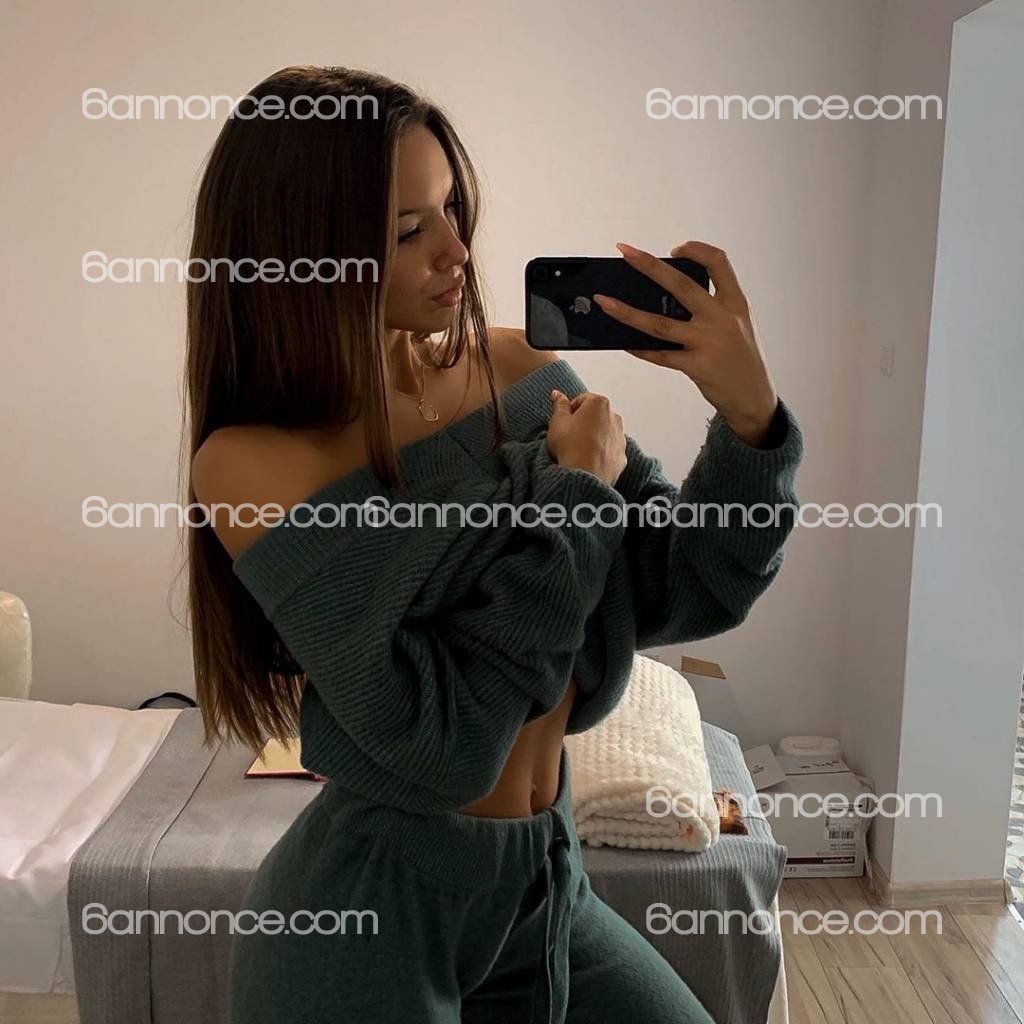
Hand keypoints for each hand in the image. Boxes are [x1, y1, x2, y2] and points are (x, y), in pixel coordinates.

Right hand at [546, 390, 626, 487]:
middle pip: (595, 415)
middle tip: (569, 436)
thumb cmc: (570, 446)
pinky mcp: (622, 456)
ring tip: (578, 449)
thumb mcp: (558, 422)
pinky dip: (600, 452)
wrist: (584, 476)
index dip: (569, 411)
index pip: (581, 399)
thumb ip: (559, 405)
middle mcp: (615, 417)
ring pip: (603, 432)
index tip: (563, 423)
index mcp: (600, 404)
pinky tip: (587, 459)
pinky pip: (609, 450)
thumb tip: (557, 394)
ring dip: (592, 437)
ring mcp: (621, 438)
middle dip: (583, 422)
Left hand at [593, 240, 778, 446]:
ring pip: (660, 323)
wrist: (753, 397)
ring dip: (627, 312)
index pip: (719, 261)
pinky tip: (622, 339)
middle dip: (649, 265)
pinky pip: (659, 355)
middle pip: (681, 285)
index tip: (674, 249)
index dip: (695, 250)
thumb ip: (709, 309)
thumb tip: (660, 298)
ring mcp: (709, 343)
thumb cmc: (740, 358)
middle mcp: (722, 319)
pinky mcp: (697, 366)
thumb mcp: (736, 325)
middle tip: (624, 251)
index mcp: (735, 302)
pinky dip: (638, 347)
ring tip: (604, 300)